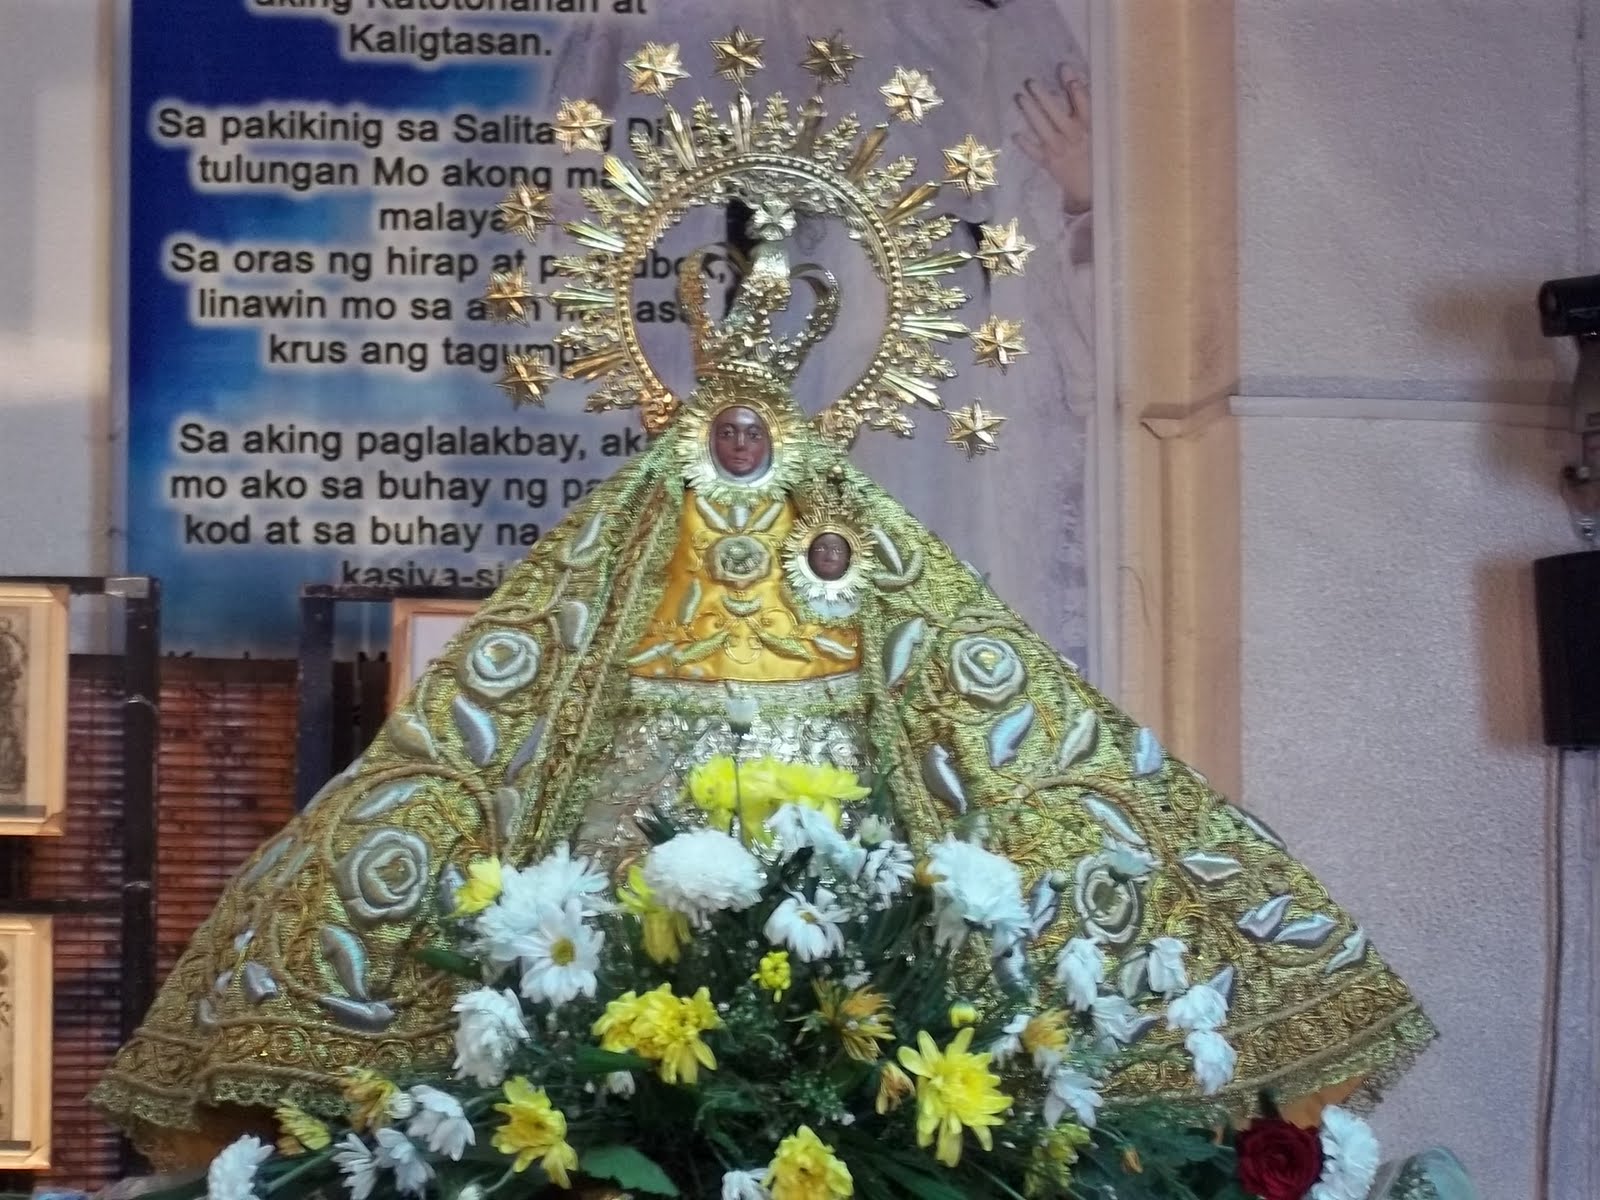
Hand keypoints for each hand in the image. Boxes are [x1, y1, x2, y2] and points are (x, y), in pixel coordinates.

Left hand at [1013, 65, 1091, 214]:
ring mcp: (1060, 151)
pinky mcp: (1049, 164)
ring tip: (1020, 98)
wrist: (1091, 189)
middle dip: (1044, 97)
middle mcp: (1074, 138)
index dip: (1074, 85)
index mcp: (1090, 127)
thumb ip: (1086, 108)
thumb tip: (1073, 80)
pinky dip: (1026, 145)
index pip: (1084, 103)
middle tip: (1030, 82)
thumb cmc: (1096, 154)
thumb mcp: (1098, 131)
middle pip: (1057, 114)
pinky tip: (1016, 134)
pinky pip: (1035, 153)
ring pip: (1044, 130)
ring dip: (1031, 113)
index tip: (1064, 68)